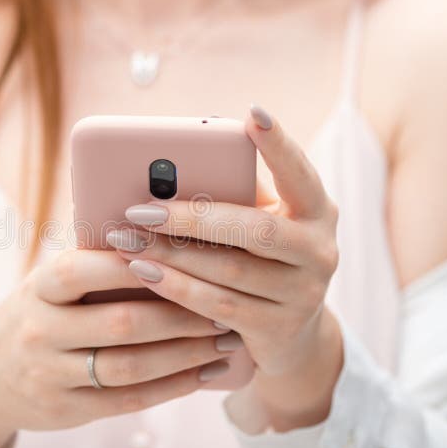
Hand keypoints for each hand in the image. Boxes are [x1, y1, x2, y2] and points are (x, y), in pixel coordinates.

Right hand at [0, 249, 236, 447]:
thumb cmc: (38, 313)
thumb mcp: (49, 283)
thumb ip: (95, 265)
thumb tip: (168, 236)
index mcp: (40, 287)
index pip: (85, 270)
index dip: (135, 263)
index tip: (185, 255)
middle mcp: (41, 330)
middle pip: (120, 323)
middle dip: (180, 315)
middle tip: (225, 305)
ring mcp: (50, 375)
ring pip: (130, 366)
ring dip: (186, 353)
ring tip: (226, 339)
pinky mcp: (66, 410)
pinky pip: (129, 400)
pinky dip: (173, 386)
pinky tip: (204, 372)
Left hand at [109, 105, 343, 431]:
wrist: (293, 334)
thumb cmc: (263, 258)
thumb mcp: (260, 222)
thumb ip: (234, 196)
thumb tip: (167, 167)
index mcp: (316, 211)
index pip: (299, 173)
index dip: (279, 145)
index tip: (254, 113)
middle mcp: (319, 250)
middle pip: (254, 229)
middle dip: (191, 217)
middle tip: (139, 207)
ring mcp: (303, 294)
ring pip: (230, 270)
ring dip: (171, 254)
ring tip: (127, 240)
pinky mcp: (277, 329)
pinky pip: (218, 305)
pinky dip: (177, 287)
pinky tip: (143, 272)